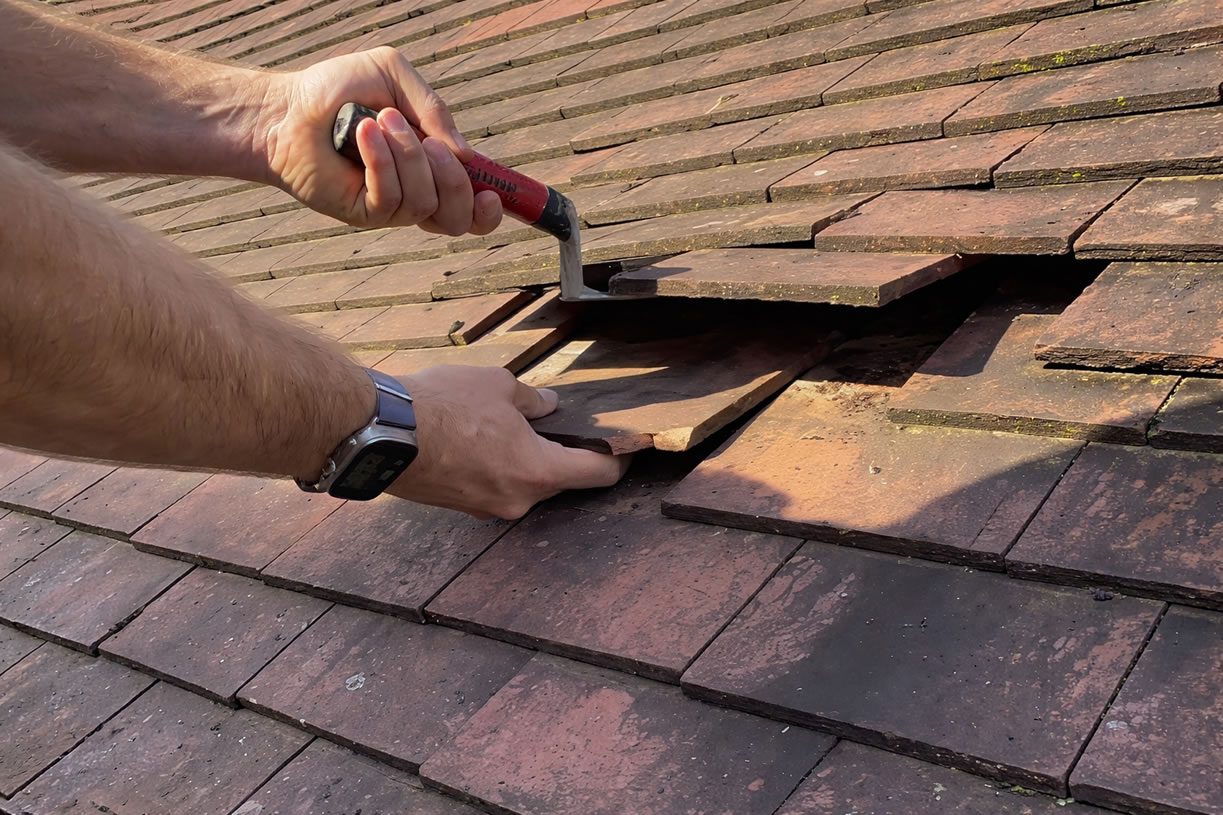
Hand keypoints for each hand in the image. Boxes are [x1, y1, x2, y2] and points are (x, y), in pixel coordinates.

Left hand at [258, 47, 501, 235]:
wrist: (288, 107)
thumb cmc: (338, 90)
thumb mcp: (394, 77)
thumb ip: (435, 109)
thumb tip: (464, 154)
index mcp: (432, 167)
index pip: (473, 207)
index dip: (489, 208)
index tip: (492, 192)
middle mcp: (415, 193)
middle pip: (459, 216)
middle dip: (453, 179)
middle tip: (430, 144)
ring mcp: (389, 207)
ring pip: (425, 203)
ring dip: (408, 156)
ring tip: (379, 122)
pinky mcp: (362, 212)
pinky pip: (391, 200)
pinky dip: (381, 162)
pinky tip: (362, 135)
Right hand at [390, 365, 629, 518]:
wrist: (379, 432)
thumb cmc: (443, 406)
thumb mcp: (499, 385)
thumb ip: (531, 399)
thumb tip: (548, 405)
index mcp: (538, 472)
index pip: (597, 475)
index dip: (620, 460)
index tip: (631, 450)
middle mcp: (517, 501)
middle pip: (556, 480)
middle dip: (558, 453)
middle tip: (556, 424)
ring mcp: (484, 509)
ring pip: (519, 483)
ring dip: (519, 458)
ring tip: (502, 424)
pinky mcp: (456, 507)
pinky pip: (488, 486)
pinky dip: (491, 466)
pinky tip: (474, 438)